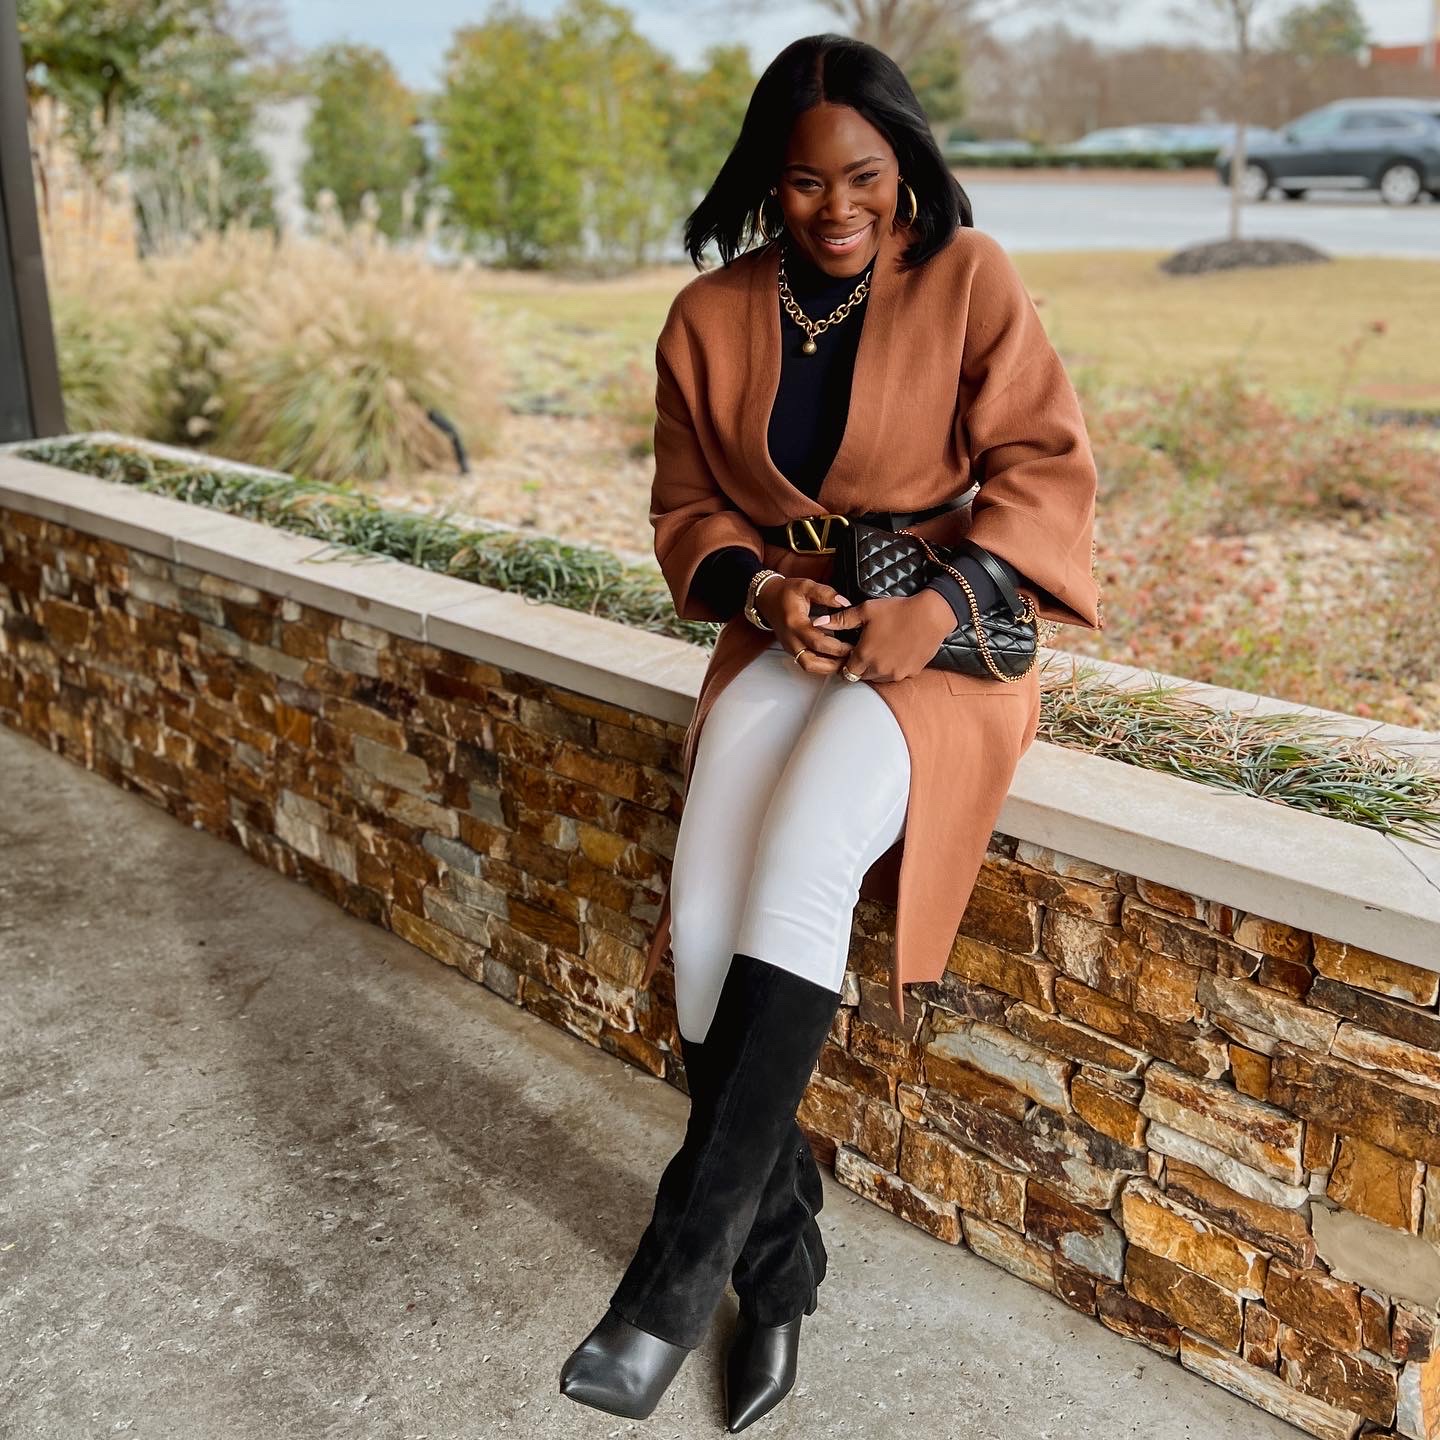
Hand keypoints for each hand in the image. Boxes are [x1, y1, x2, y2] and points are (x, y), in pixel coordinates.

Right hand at [754, 575, 861, 675]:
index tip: (852, 646)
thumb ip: (825, 593)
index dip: (836, 647)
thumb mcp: (806, 586)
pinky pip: (807, 663)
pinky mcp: (792, 650)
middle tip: (853, 658)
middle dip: (835, 662)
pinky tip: (835, 661)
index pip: (817, 642)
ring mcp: (790, 647)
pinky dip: (822, 665)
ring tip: (846, 663)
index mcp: (795, 623)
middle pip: (813, 660)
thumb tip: (844, 603)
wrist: (768, 599)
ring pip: (809, 666)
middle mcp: (791, 639)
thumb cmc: (786, 593)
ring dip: (828, 668)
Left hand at [810, 587, 955, 682]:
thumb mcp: (865, 610)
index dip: (846, 661)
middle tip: (866, 648)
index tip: (850, 651)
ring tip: (881, 649)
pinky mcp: (910, 673)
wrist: (931, 615)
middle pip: (861, 676)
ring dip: (876, 668)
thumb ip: (840, 620)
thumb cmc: (897, 610)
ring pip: (878, 678)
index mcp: (864, 656)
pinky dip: (893, 667)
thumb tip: (816, 622)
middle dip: (860, 666)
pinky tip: (897, 650)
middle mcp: (878, 670)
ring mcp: (896, 674)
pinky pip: (896, 675)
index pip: (846, 670)